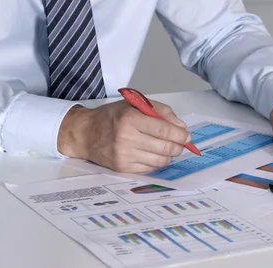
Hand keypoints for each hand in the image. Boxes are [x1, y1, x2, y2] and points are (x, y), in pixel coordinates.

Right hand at [57, 100, 189, 172]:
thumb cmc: (112, 116)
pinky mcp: (122, 168)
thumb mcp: (134, 105)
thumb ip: (160, 111)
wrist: (85, 133)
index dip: (180, 136)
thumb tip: (181, 127)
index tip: (187, 136)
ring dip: (169, 156)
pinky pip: (149, 169)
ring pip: (160, 160)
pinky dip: (157, 162)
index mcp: (131, 118)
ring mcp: (124, 155)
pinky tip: (155, 155)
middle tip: (181, 144)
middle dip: (178, 147)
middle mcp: (127, 137)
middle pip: (165, 148)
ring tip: (168, 149)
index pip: (164, 130)